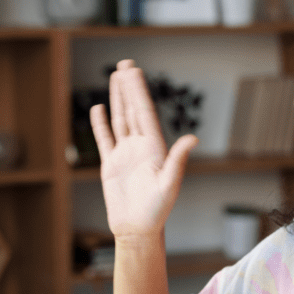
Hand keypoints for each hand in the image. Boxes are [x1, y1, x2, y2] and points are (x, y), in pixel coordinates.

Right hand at [90, 60, 197, 239]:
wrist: (137, 229)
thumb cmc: (157, 210)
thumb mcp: (169, 183)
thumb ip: (178, 159)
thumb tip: (193, 138)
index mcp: (154, 147)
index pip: (145, 113)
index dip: (139, 91)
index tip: (134, 72)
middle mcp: (140, 147)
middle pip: (132, 110)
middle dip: (129, 87)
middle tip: (125, 64)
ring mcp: (125, 154)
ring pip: (120, 120)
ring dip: (117, 99)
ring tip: (115, 78)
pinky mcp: (111, 165)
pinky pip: (105, 139)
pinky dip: (101, 124)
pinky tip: (99, 108)